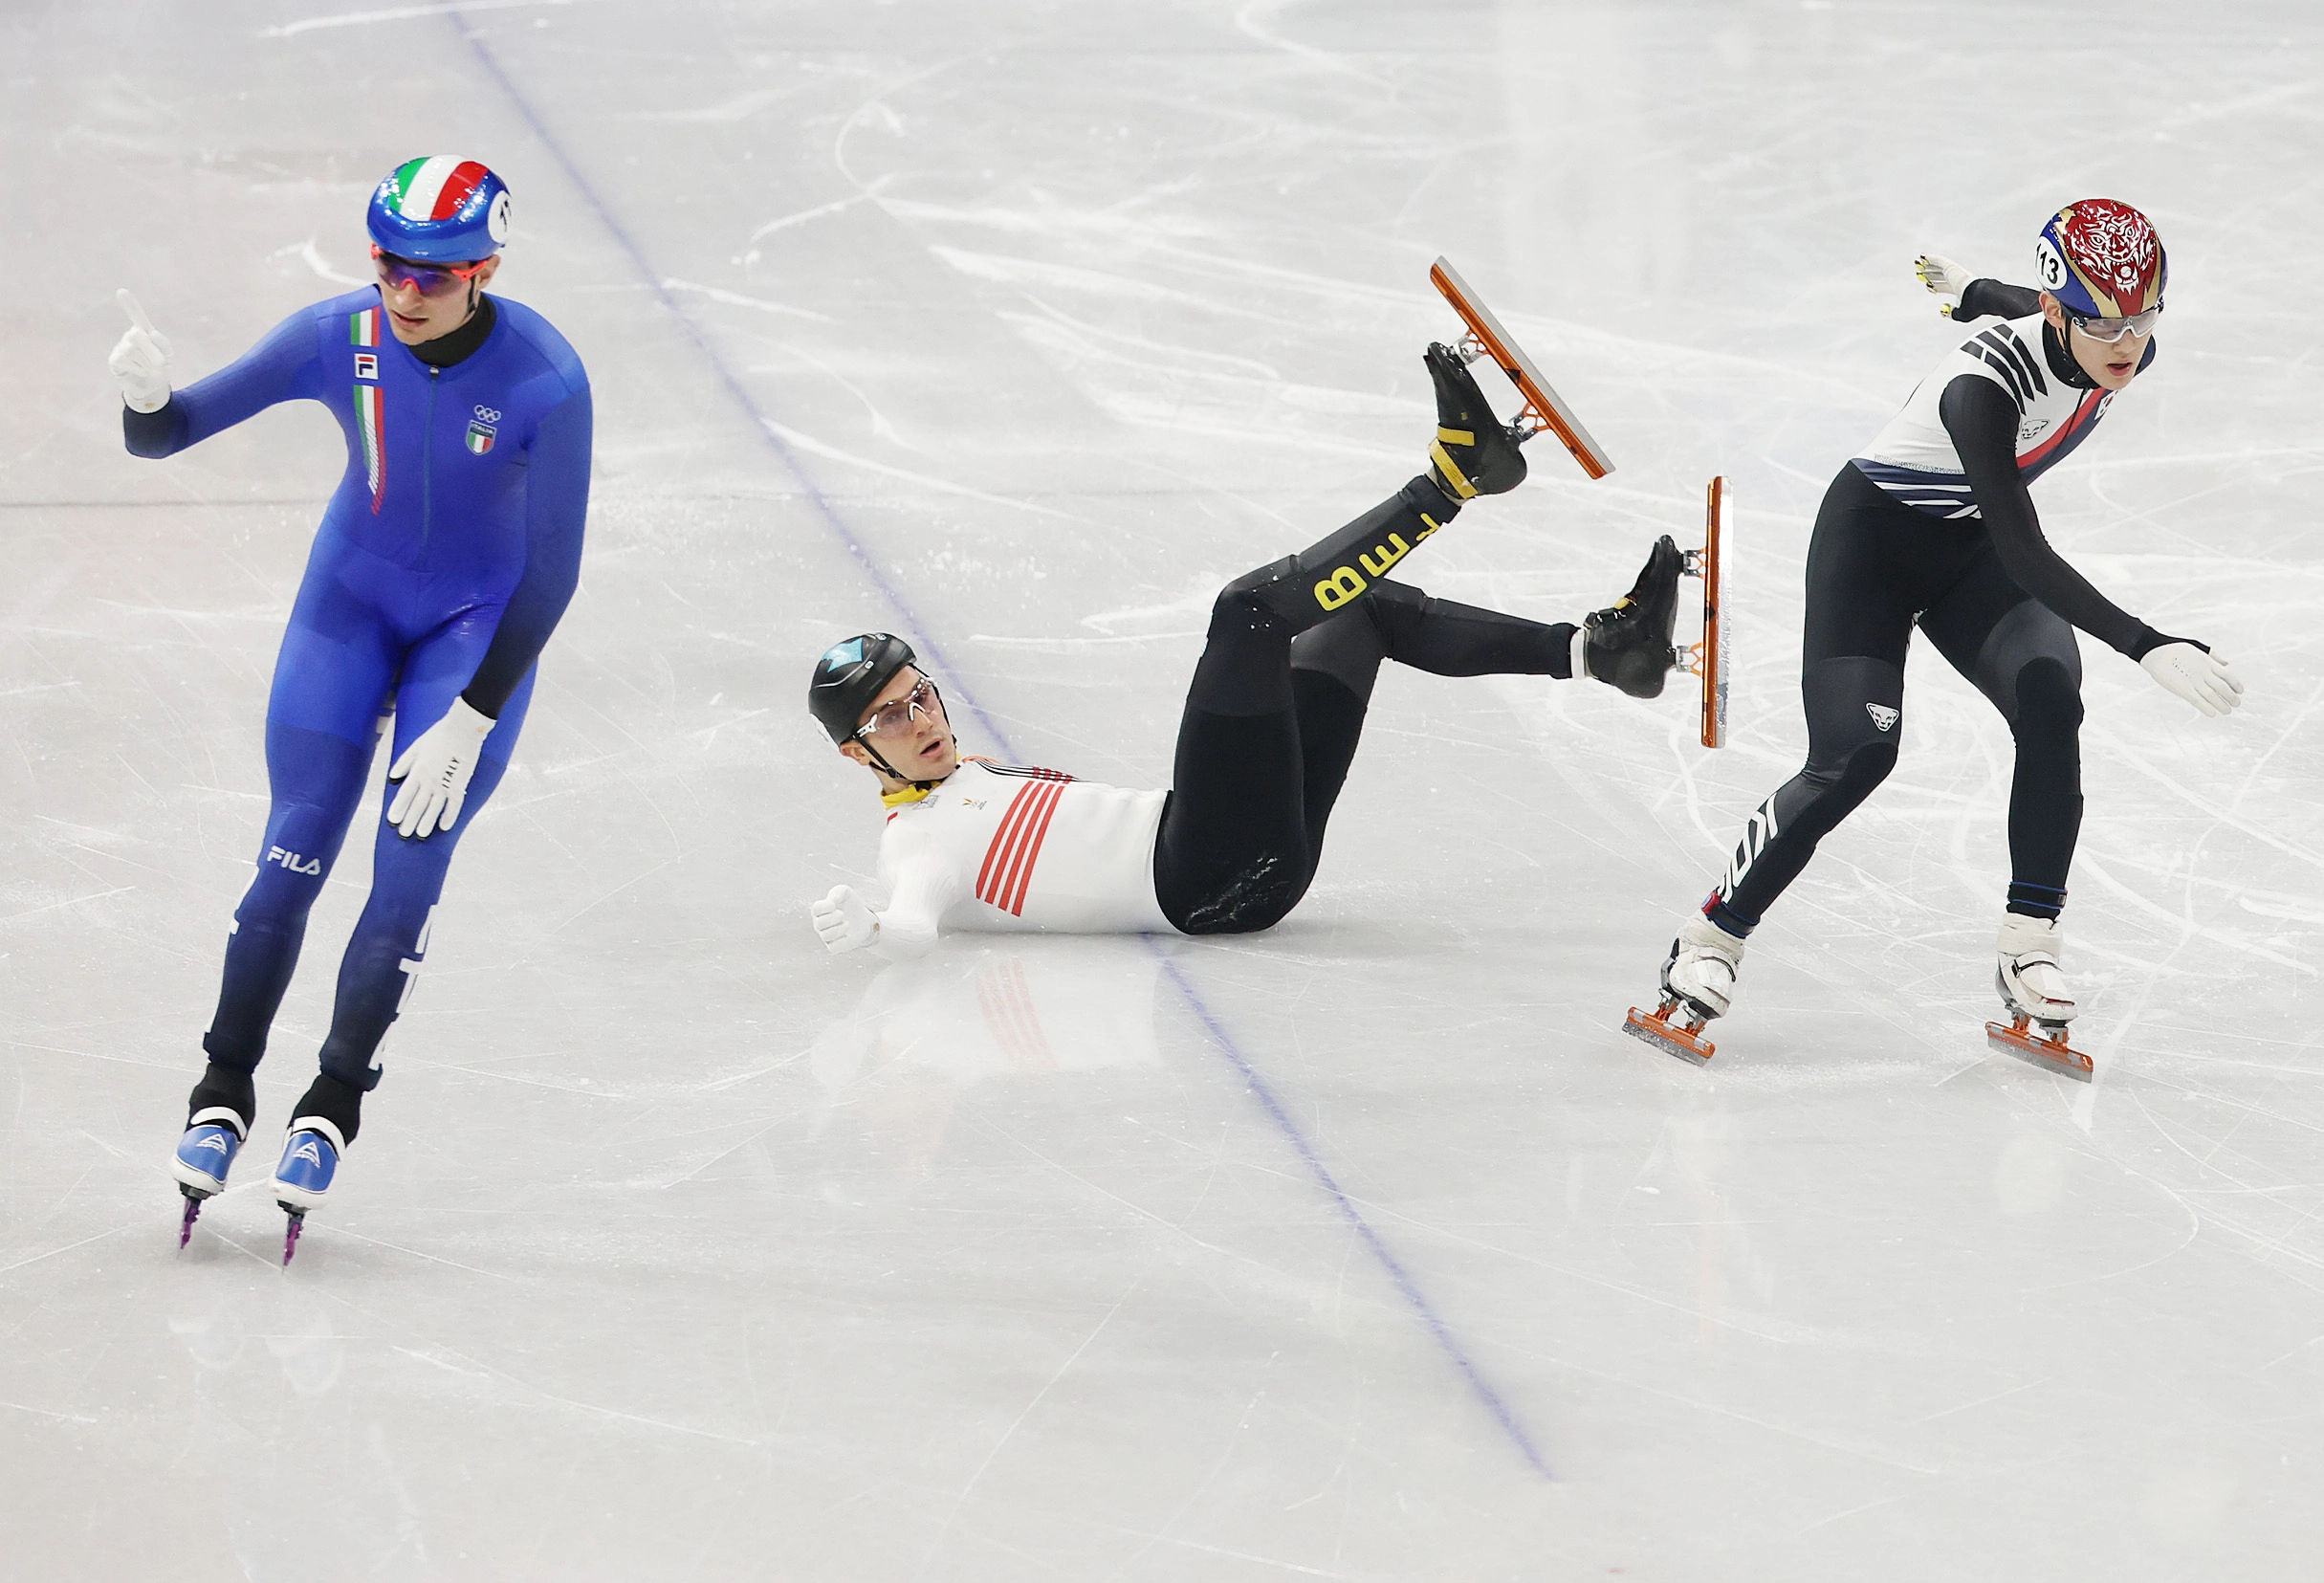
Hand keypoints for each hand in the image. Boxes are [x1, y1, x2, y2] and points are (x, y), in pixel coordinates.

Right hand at [110, 290, 173, 412]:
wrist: (151, 387)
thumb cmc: (159, 368)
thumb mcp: (167, 356)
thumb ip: (163, 344)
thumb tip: (150, 333)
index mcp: (145, 332)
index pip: (137, 316)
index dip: (130, 305)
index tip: (121, 291)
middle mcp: (131, 336)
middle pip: (136, 334)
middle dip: (152, 350)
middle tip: (162, 363)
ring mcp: (121, 347)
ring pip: (132, 349)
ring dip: (147, 363)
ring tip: (151, 370)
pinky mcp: (115, 360)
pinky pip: (125, 360)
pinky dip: (139, 369)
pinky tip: (141, 372)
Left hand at [386, 697, 495, 837]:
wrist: (462, 729)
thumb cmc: (439, 734)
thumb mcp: (416, 746)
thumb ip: (404, 763)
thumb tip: (392, 777)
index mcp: (417, 770)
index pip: (404, 794)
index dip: (398, 809)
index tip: (393, 821)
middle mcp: (429, 780)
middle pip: (417, 805)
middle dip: (409, 821)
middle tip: (403, 834)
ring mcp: (445, 784)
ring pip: (433, 808)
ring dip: (426, 822)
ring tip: (420, 834)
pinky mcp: (460, 784)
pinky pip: (454, 804)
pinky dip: (449, 816)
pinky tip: (444, 827)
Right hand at [811, 885, 877, 952]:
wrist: (863, 919)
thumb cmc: (850, 904)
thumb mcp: (846, 893)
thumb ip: (837, 892)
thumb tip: (832, 900)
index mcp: (819, 911)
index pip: (816, 909)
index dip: (825, 906)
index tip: (834, 904)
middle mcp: (819, 924)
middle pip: (819, 924)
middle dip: (833, 918)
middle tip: (842, 914)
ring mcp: (825, 936)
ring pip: (826, 936)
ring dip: (839, 928)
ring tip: (847, 923)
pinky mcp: (834, 946)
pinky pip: (833, 947)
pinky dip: (842, 940)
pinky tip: (847, 934)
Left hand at [1914, 253, 1972, 316]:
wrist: (1981, 297)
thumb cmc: (1974, 307)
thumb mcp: (1961, 314)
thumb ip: (1952, 313)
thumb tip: (1942, 311)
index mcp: (1959, 289)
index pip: (1945, 286)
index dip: (1936, 285)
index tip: (1928, 286)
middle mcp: (1957, 279)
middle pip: (1940, 275)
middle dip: (1930, 274)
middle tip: (1919, 273)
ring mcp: (1955, 273)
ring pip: (1938, 267)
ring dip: (1928, 265)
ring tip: (1917, 262)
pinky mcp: (1952, 268)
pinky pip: (1939, 261)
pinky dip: (1931, 258)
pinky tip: (1922, 257)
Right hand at [2140, 640, 2242, 717]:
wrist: (2155, 652)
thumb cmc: (2174, 648)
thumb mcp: (2196, 646)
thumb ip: (2213, 655)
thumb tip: (2227, 662)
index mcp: (2207, 662)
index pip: (2227, 675)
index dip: (2235, 684)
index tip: (2240, 691)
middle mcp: (2203, 672)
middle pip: (2222, 687)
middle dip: (2231, 697)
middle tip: (2236, 704)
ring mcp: (2193, 681)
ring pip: (2212, 696)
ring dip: (2222, 705)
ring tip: (2227, 711)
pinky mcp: (2182, 689)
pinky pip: (2197, 701)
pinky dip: (2206, 708)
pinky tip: (2212, 714)